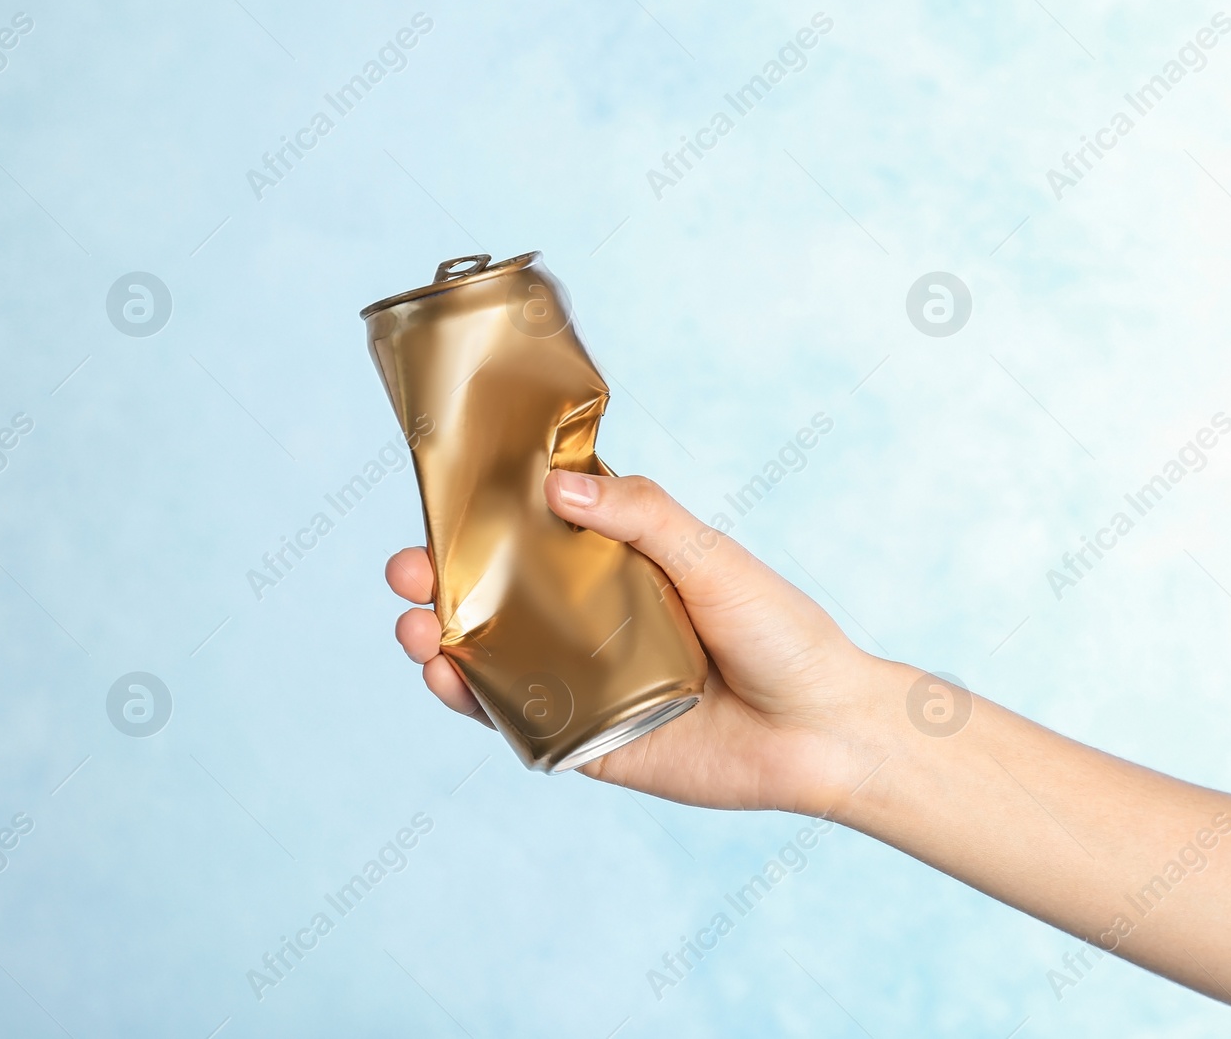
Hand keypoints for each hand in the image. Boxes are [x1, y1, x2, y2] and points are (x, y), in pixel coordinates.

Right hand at [386, 470, 906, 812]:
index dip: (483, 520)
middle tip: (406, 570)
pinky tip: (449, 677)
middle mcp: (594, 622)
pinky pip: (520, 722)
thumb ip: (644, 519)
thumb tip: (559, 488)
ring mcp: (586, 683)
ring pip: (496, 659)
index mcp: (622, 568)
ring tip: (413, 625)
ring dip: (444, 640)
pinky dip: (476, 702)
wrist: (824, 731)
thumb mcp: (714, 558)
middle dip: (444, 582)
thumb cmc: (782, 632)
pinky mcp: (588, 741)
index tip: (439, 501)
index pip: (537, 535)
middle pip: (499, 597)